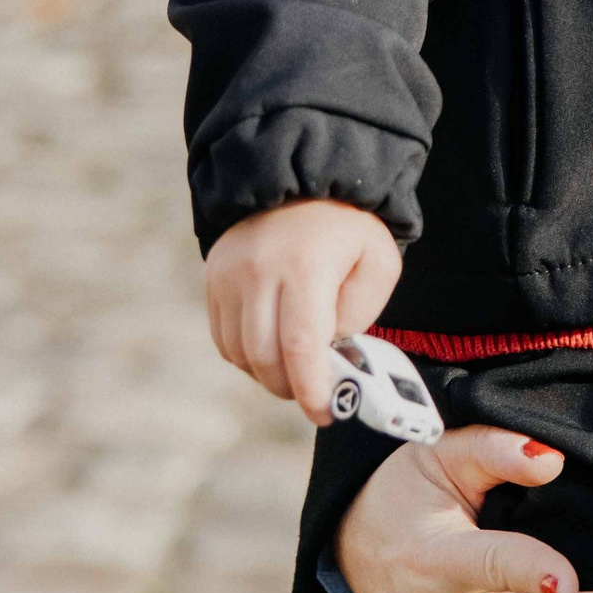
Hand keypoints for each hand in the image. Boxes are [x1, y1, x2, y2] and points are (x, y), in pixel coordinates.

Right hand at [203, 199, 402, 422]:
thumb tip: (330, 355)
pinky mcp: (213, 279)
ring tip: (297, 368)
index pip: (300, 346)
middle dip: (291, 387)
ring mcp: (229, 276)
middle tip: (315, 393)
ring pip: (240, 353)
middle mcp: (258, 272)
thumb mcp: (379, 261)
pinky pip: (224, 338)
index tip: (325, 413)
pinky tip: (273, 350)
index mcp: (306, 267)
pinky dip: (247, 356)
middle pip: (264, 357)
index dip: (310, 389)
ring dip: (268, 374)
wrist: (301, 179)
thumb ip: (361, 312)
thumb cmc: (348, 227)